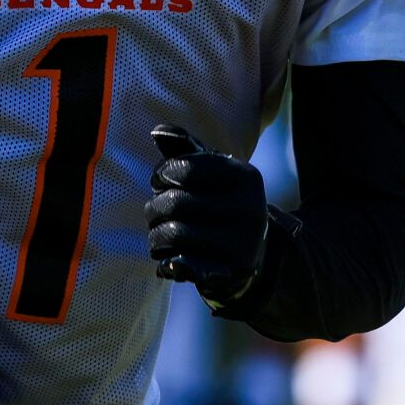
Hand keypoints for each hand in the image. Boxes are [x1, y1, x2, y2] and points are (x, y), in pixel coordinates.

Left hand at [144, 123, 267, 304]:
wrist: (249, 256)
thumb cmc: (219, 203)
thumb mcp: (209, 173)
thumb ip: (184, 149)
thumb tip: (158, 131)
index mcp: (246, 176)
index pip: (185, 167)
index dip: (163, 173)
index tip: (160, 181)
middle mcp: (251, 208)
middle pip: (175, 202)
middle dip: (153, 207)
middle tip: (153, 213)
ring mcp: (244, 243)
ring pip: (174, 234)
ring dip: (155, 236)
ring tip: (159, 236)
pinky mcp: (231, 272)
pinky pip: (183, 264)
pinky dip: (166, 262)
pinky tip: (167, 260)